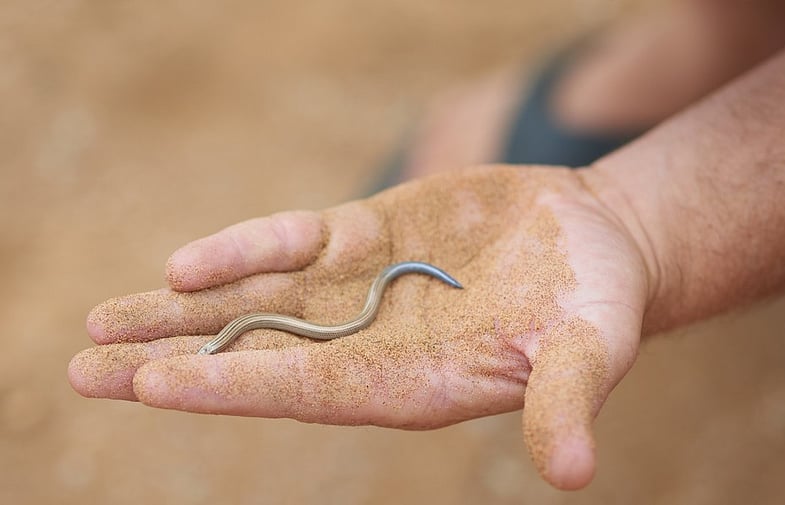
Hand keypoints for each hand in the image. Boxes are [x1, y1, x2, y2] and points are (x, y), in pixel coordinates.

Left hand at [68, 165, 655, 489]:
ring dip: (180, 313)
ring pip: (255, 302)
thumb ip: (565, 400)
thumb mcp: (591, 350)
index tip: (156, 386)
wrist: (595, 241)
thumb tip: (572, 473)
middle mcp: (373, 342)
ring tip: (100, 325)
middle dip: (173, 362)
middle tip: (84, 370)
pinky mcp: (368, 233)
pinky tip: (186, 266)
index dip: (236, 386)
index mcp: (412, 382)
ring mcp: (362, 287)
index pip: (308, 390)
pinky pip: (291, 242)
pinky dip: (241, 248)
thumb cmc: (598, 305)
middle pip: (258, 355)